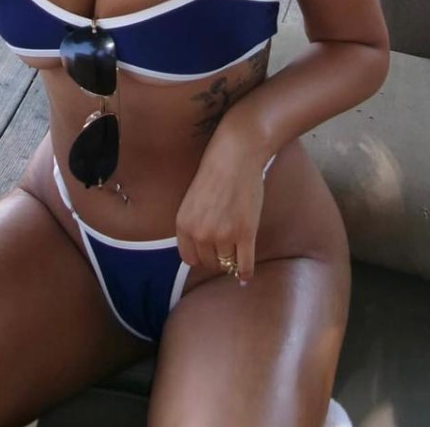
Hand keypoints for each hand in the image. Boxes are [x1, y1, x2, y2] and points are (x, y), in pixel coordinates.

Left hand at [174, 127, 265, 282]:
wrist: (235, 155)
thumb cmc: (215, 173)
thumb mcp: (193, 201)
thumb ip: (194, 225)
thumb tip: (203, 253)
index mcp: (183, 224)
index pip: (190, 258)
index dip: (201, 256)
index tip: (210, 253)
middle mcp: (200, 233)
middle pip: (209, 263)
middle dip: (217, 257)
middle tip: (226, 247)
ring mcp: (223, 235)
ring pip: (227, 263)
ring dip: (232, 259)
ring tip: (237, 247)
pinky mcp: (245, 234)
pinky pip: (244, 265)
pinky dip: (245, 273)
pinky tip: (245, 275)